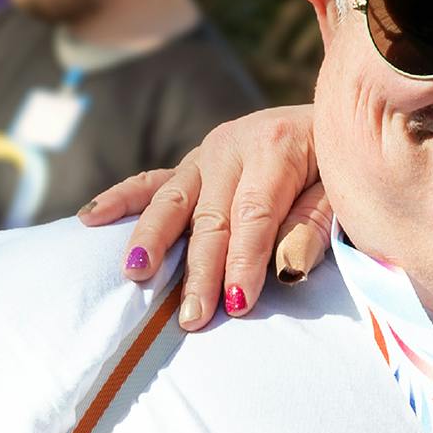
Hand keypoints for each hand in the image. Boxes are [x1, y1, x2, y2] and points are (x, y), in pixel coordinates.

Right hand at [78, 105, 322, 328]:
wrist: (337, 115)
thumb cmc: (343, 163)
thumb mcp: (344, 189)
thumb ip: (315, 226)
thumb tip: (288, 272)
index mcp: (275, 147)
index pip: (254, 216)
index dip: (244, 261)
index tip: (237, 304)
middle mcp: (232, 146)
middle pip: (210, 217)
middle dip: (201, 271)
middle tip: (192, 317)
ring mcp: (207, 153)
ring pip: (173, 201)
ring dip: (152, 240)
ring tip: (135, 274)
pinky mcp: (193, 163)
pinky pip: (153, 182)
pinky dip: (121, 200)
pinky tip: (89, 218)